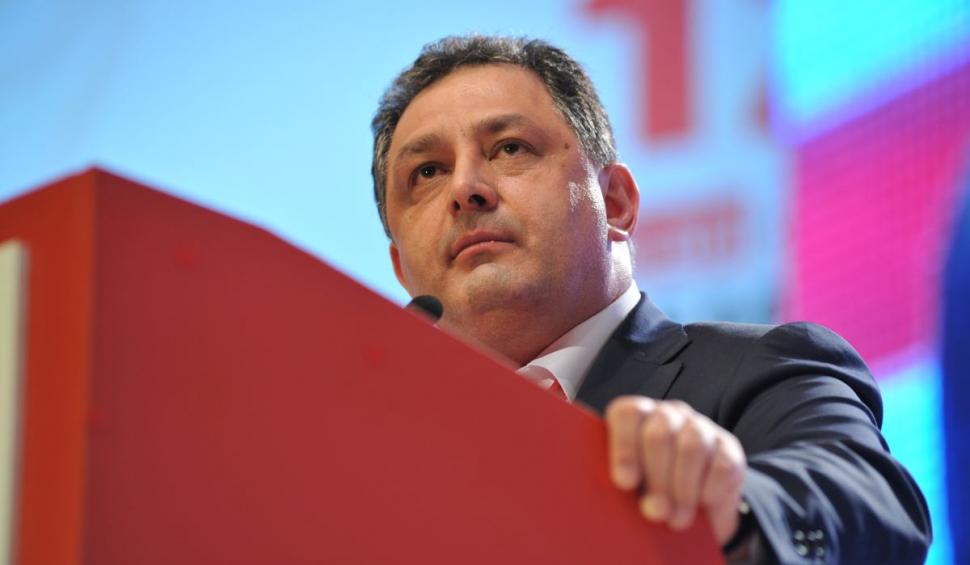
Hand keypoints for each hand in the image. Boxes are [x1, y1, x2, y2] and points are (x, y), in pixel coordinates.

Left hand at [605, 396, 745, 544]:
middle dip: (657, 480)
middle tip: (656, 512)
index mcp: (636, 417)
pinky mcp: (728, 446)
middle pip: (659, 435)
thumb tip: (653, 508)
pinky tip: (702, 505)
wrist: (692, 503)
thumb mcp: (632, 489)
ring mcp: (699, 427)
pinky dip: (710, 490)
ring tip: (677, 519)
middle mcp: (667, 415)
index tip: (625, 483)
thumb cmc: (648, 490)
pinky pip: (721, 464)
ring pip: (692, 447)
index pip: (627, 415)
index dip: (624, 449)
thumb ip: (632, 492)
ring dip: (683, 490)